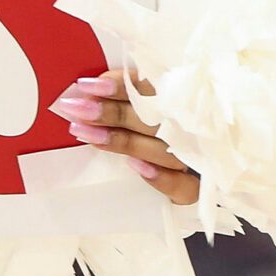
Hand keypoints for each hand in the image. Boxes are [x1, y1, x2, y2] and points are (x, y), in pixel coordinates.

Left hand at [51, 68, 201, 205]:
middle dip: (113, 113)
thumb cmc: (156, 131)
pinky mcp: (196, 190)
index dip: (120, 85)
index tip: (85, 85)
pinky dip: (162, 178)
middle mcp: (189, 129)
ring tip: (86, 135)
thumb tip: (89, 91)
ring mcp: (195, 159)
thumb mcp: (147, 108)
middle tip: (77, 110)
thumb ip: (128, 96)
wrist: (198, 181)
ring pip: (162, 150)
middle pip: (153, 119)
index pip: (152, 89)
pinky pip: (184, 187)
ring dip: (124, 141)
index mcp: (180, 102)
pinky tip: (135, 166)